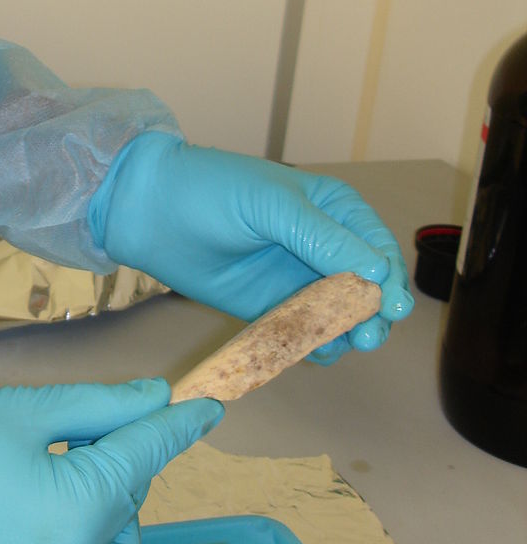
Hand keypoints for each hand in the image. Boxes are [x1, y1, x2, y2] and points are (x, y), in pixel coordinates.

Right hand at [0, 380, 221, 543]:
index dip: (176, 425)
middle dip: (114, 465)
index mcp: (76, 509)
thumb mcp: (23, 408)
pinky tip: (50, 535)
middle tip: (69, 437)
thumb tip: (157, 398)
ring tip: (54, 483)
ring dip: (102, 518)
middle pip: (129, 506)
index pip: (144, 456)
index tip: (204, 409)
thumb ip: (101, 406)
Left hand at [89, 133, 412, 358]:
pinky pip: (305, 333)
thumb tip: (377, 271)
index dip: (391, 278)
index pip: (377, 248)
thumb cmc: (214, 191)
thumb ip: (322, 237)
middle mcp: (323, 247)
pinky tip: (316, 352)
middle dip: (374, 313)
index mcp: (334, 210)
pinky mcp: (271, 309)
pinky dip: (315, 345)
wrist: (151, 212)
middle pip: (367, 289)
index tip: (392, 306)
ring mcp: (298, 281)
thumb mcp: (273, 205)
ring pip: (340, 316)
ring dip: (348, 333)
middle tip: (369, 336)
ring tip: (344, 345)